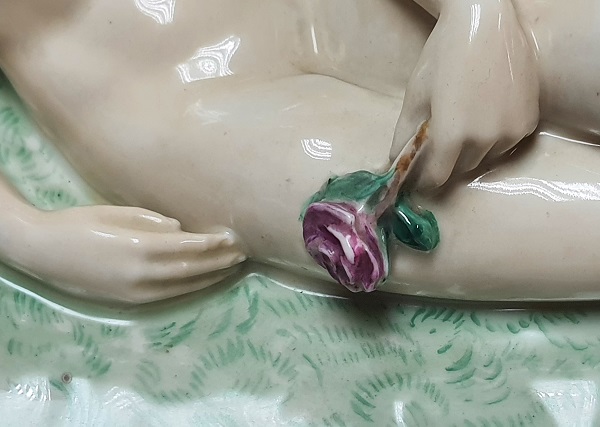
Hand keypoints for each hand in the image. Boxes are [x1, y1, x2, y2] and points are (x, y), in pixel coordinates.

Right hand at [13, 205, 245, 302]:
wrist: (42, 253)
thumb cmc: (79, 224)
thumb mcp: (114, 213)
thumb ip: (150, 221)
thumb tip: (180, 230)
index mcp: (138, 247)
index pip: (188, 248)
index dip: (212, 245)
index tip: (232, 238)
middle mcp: (141, 274)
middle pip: (191, 269)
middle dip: (219, 262)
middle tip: (241, 254)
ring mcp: (135, 292)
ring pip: (183, 286)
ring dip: (210, 277)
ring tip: (231, 268)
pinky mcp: (129, 301)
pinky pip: (168, 295)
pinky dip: (190, 288)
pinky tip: (203, 281)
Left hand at [391, 0, 538, 188]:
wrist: (486, 22)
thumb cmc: (444, 55)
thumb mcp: (416, 94)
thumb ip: (405, 134)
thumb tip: (395, 160)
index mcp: (452, 137)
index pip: (437, 177)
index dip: (426, 179)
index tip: (421, 175)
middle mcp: (483, 141)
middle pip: (461, 167)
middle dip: (448, 160)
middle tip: (441, 141)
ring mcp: (509, 132)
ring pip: (486, 157)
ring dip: (473, 150)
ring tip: (465, 122)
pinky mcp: (528, 122)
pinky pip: (507, 143)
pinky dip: (495, 137)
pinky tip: (486, 114)